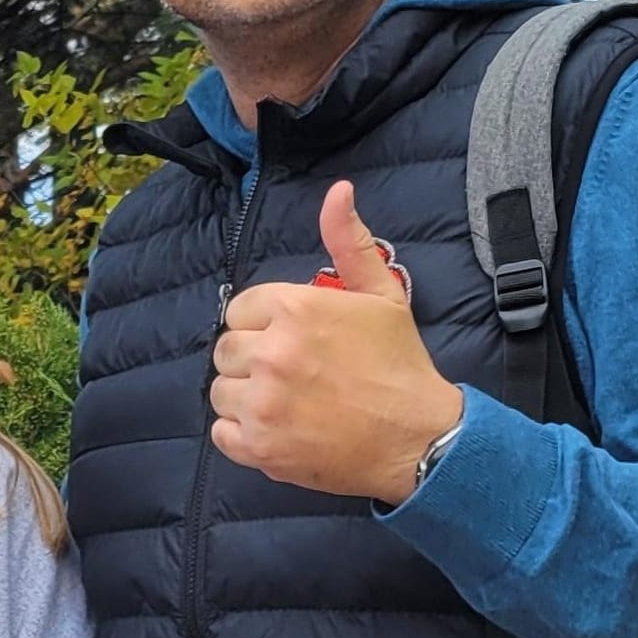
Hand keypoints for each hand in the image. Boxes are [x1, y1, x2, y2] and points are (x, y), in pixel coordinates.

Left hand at [210, 181, 463, 501]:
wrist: (416, 438)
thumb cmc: (399, 365)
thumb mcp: (381, 293)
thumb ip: (350, 242)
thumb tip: (338, 192)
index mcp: (296, 309)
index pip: (240, 309)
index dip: (263, 326)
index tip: (291, 342)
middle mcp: (272, 353)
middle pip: (226, 350)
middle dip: (251, 360)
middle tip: (291, 375)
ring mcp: (263, 403)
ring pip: (221, 391)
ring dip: (245, 398)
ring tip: (285, 403)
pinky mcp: (260, 446)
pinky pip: (221, 433)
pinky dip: (240, 435)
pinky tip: (275, 430)